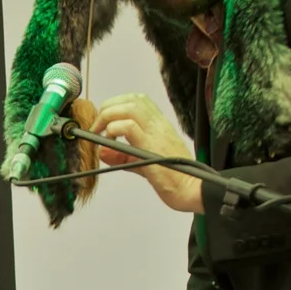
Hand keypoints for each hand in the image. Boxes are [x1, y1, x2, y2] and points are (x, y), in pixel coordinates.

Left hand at [89, 93, 203, 214]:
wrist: (193, 190)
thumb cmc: (174, 178)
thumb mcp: (143, 163)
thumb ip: (122, 156)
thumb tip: (102, 150)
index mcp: (160, 125)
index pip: (138, 100)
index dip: (117, 104)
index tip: (105, 120)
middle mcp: (159, 124)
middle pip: (132, 99)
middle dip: (108, 107)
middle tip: (97, 127)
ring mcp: (157, 133)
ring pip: (130, 107)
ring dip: (109, 115)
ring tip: (100, 132)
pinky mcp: (152, 146)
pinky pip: (129, 126)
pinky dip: (114, 130)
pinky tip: (110, 142)